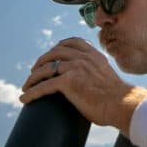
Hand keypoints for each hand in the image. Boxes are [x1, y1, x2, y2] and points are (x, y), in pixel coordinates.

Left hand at [20, 37, 141, 130]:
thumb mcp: (107, 76)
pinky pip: (44, 85)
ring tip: (26, 87)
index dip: (56, 48)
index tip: (49, 56)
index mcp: (93, 54)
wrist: (122, 105)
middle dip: (41, 62)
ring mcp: (76, 67)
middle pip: (54, 53)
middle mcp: (83, 57)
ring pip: (46, 68)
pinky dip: (32, 92)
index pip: (71, 42)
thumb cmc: (117, 98)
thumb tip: (90, 83)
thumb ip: (97, 73)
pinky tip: (25, 99)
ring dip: (32, 78)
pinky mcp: (69, 81)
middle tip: (33, 73)